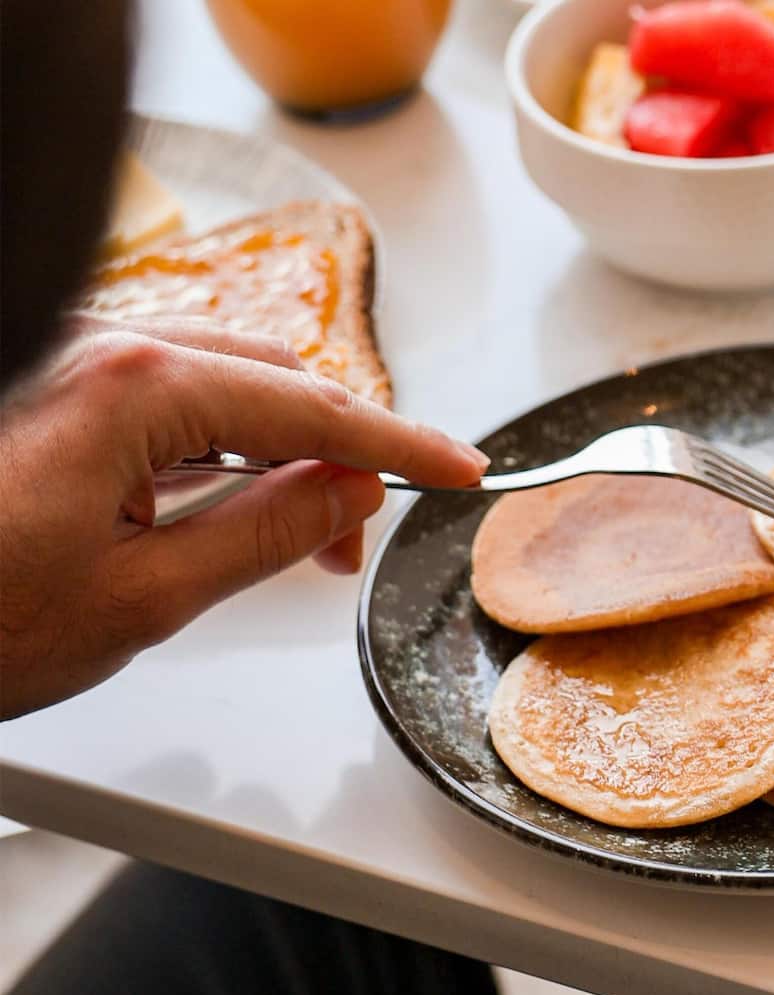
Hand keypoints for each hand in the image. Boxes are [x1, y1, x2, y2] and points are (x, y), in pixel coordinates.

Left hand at [0, 319, 487, 717]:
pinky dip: (207, 443)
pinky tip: (209, 505)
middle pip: (268, 374)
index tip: (462, 467)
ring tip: (289, 534)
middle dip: (332, 449)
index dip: (401, 444)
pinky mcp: (39, 388)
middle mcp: (97, 347)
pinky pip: (156, 393)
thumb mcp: (142, 599)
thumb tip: (349, 491)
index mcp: (133, 388)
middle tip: (353, 541)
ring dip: (268, 447)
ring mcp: (62, 360)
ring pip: (213, 379)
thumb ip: (267, 532)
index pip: (313, 407)